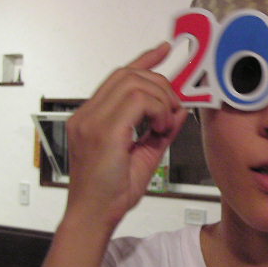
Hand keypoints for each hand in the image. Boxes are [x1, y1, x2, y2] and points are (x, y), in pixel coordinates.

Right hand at [64, 42, 187, 229]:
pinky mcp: (102, 131)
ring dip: (160, 99)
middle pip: (128, 75)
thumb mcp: (146, 155)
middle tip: (172, 109)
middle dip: (160, 84)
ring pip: (134, 83)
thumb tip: (179, 112)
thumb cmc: (113, 193)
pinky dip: (156, 110)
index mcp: (93, 118)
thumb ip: (161, 131)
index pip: (119, 77)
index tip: (163, 49)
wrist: (94, 217)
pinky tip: (159, 128)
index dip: (144, 60)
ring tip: (164, 124)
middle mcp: (88, 115)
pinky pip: (136, 101)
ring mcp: (92, 121)